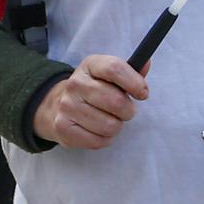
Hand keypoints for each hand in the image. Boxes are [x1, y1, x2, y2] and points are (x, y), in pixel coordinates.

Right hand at [33, 54, 148, 149]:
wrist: (57, 105)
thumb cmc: (93, 89)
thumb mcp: (108, 74)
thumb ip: (130, 71)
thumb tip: (146, 63)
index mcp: (89, 65)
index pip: (114, 68)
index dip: (134, 82)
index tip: (143, 92)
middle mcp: (75, 84)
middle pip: (116, 101)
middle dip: (128, 110)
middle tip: (124, 110)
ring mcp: (67, 107)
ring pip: (110, 125)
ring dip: (116, 126)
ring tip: (109, 120)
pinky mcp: (64, 129)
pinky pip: (98, 141)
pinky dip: (105, 139)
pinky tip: (99, 130)